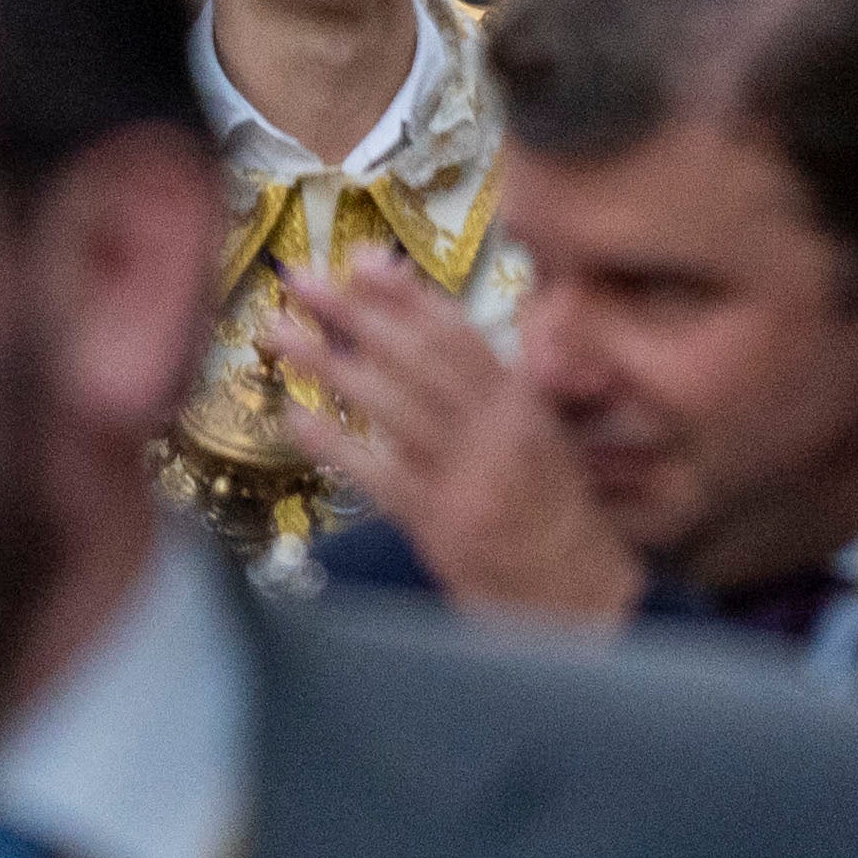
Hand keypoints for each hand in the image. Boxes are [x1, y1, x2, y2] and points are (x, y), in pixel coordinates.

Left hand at [268, 257, 638, 630]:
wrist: (578, 597)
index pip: (455, 332)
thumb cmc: (553, 515)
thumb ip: (490, 388)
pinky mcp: (441, 523)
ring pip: (390, 403)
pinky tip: (295, 416)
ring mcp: (467, 475)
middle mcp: (495, 428)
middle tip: (299, 279)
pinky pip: (377, 473)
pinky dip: (334, 442)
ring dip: (328, 361)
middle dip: (351, 312)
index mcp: (520, 401)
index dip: (404, 293)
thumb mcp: (539, 436)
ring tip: (279, 332)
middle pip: (414, 355)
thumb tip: (427, 331)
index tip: (359, 260)